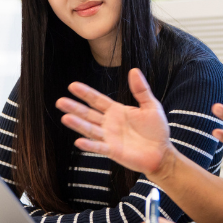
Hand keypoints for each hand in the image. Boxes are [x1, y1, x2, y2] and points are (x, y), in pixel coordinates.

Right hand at [57, 68, 173, 176]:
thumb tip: (134, 70)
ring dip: (78, 124)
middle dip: (74, 107)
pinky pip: (99, 147)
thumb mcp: (151, 106)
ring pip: (90, 129)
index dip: (85, 93)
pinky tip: (79, 141)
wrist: (162, 152)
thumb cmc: (156, 130)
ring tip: (65, 117)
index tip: (72, 86)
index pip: (97, 100)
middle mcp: (109, 123)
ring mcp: (109, 137)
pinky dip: (89, 145)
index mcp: (116, 111)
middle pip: (88, 114)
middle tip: (60, 101)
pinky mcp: (113, 151)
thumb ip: (141, 90)